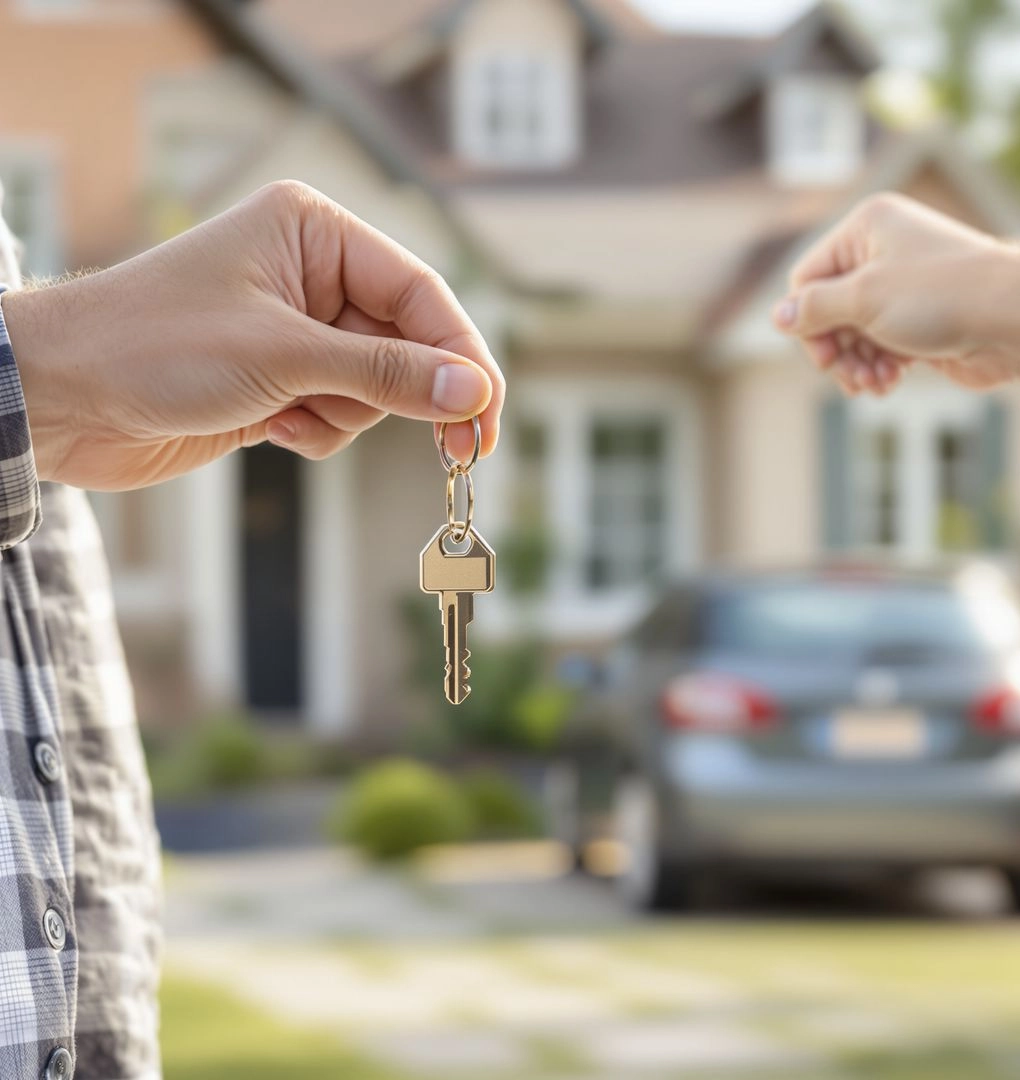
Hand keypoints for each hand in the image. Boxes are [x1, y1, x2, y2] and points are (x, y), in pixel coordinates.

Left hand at [0, 180, 503, 489]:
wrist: (65, 399)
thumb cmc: (157, 347)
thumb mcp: (285, 356)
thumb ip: (387, 374)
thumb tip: (474, 392)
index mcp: (316, 233)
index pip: (420, 295)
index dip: (464, 357)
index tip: (489, 416)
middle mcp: (313, 274)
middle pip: (407, 342)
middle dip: (413, 396)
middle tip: (460, 453)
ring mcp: (298, 329)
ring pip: (376, 386)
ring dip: (345, 414)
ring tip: (287, 414)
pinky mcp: (282, 378)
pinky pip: (340, 412)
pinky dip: (317, 430)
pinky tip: (268, 427)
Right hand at [771, 192, 1019, 396]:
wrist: (1013, 319)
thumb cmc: (941, 296)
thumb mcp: (863, 298)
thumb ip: (814, 308)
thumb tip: (777, 316)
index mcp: (866, 228)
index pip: (808, 278)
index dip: (807, 320)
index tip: (822, 355)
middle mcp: (883, 252)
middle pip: (829, 310)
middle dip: (836, 349)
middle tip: (848, 376)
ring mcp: (902, 288)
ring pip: (853, 334)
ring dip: (857, 365)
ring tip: (873, 385)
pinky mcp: (919, 320)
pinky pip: (880, 346)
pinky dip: (879, 367)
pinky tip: (890, 383)